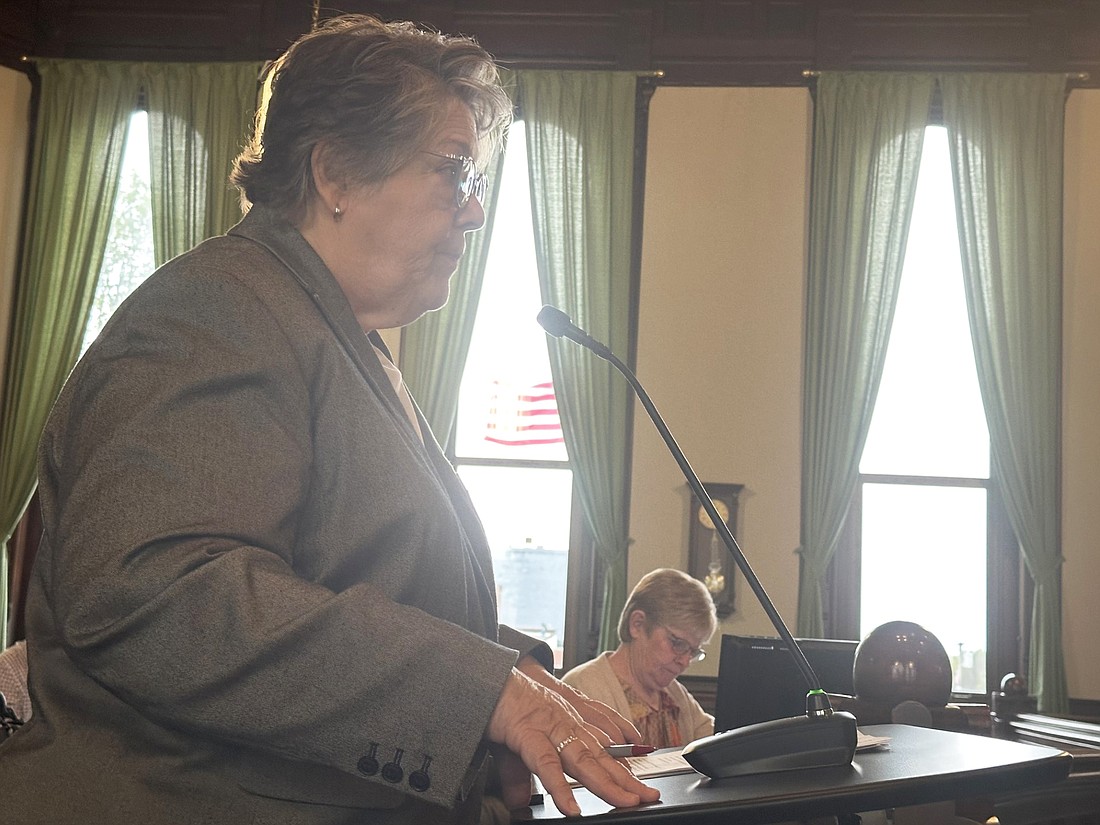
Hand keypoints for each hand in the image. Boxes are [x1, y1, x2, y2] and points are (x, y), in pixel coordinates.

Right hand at [487, 668, 660, 816]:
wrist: (482, 678)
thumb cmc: (502, 706)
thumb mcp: (514, 746)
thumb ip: (520, 777)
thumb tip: (521, 803)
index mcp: (567, 722)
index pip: (601, 748)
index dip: (622, 766)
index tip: (640, 783)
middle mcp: (565, 722)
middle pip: (601, 756)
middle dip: (627, 778)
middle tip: (649, 796)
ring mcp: (549, 726)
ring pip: (584, 759)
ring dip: (607, 783)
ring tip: (626, 802)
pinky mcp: (527, 733)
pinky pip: (547, 764)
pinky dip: (560, 787)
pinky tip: (571, 807)